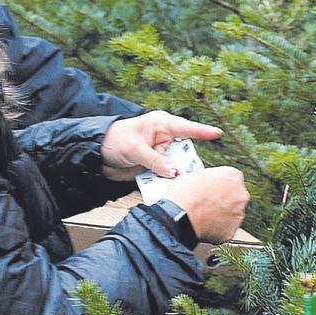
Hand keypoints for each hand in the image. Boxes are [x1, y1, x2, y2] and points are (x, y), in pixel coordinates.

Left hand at [100, 111, 221, 180]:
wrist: (97, 155)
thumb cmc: (114, 141)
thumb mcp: (134, 149)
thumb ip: (155, 161)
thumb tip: (175, 172)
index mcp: (161, 125)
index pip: (186, 127)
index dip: (202, 131)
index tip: (218, 133)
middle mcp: (164, 138)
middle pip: (184, 151)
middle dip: (186, 163)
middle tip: (188, 175)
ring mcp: (160, 153)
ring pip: (176, 166)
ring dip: (176, 176)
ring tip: (177, 184)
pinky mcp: (155, 166)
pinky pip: (166, 175)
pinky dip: (166, 182)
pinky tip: (166, 189)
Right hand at [164, 167, 249, 243]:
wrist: (179, 216)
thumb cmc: (185, 195)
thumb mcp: (195, 175)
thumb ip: (208, 177)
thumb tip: (203, 182)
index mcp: (234, 176)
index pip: (231, 179)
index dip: (220, 185)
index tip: (212, 190)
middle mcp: (240, 194)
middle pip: (235, 196)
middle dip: (224, 200)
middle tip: (209, 204)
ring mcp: (238, 213)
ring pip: (232, 214)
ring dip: (222, 215)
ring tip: (206, 216)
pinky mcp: (232, 230)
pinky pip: (226, 229)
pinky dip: (218, 229)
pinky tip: (206, 226)